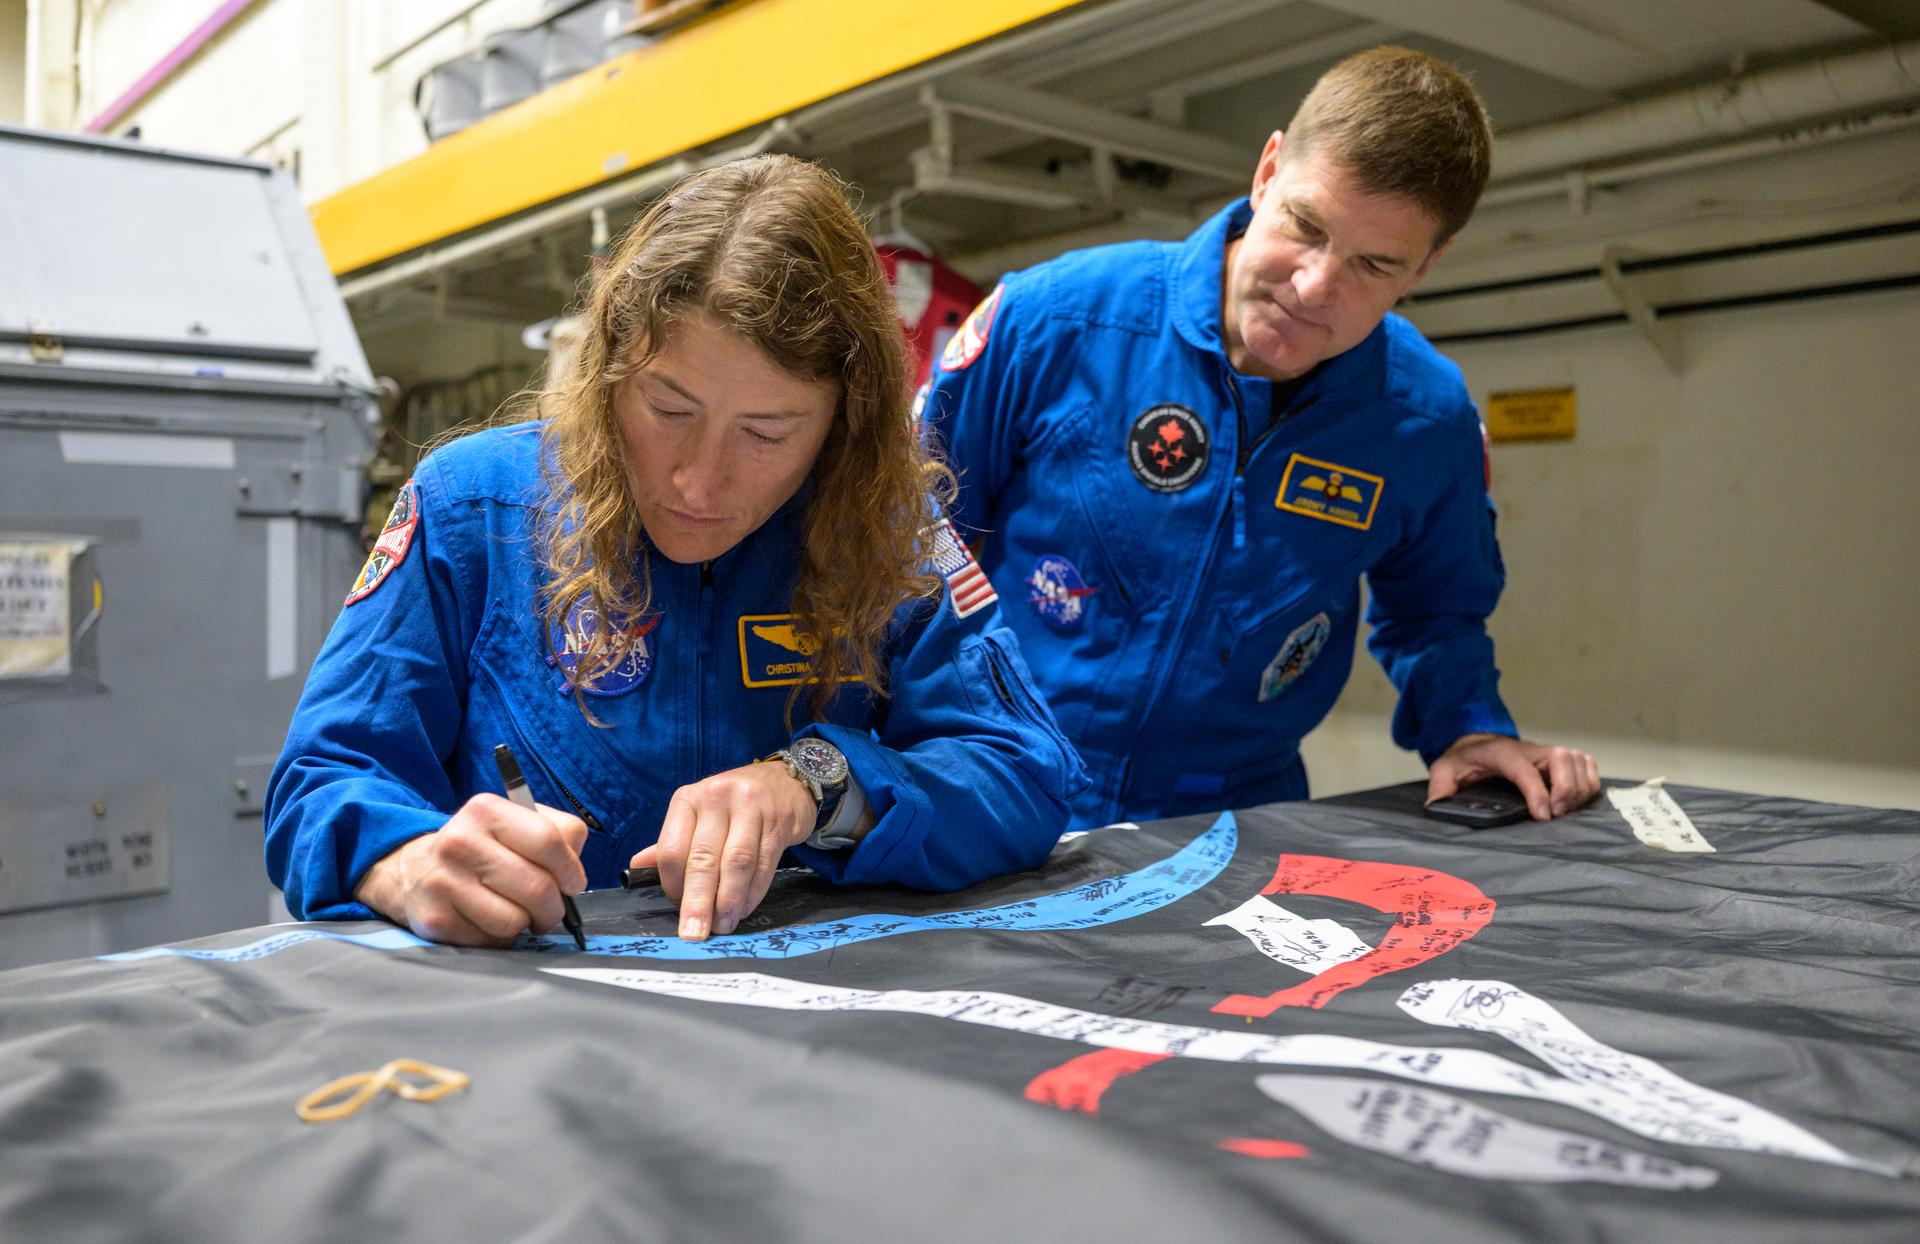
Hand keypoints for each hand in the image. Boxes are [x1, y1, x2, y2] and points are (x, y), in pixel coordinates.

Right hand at [353, 793, 586, 946]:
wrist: (416, 869)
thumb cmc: (485, 848)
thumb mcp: (518, 824)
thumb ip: (559, 835)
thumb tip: (574, 875)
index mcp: (486, 810)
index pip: (547, 841)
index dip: (570, 869)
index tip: (573, 883)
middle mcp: (460, 841)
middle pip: (536, 887)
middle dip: (553, 907)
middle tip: (549, 909)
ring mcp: (443, 881)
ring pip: (514, 921)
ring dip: (524, 924)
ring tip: (513, 910)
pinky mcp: (435, 919)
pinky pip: (491, 941)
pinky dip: (499, 937)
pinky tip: (486, 920)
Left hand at [631, 761, 815, 940]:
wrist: (785, 781)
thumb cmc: (733, 806)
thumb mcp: (698, 815)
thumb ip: (673, 843)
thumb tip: (636, 868)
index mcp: (688, 800)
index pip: (672, 849)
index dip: (673, 885)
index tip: (678, 909)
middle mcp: (716, 798)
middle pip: (703, 858)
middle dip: (698, 901)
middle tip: (695, 932)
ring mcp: (750, 807)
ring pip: (736, 862)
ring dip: (728, 900)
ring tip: (724, 925)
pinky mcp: (778, 821)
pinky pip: (764, 863)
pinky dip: (753, 892)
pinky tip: (745, 908)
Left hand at [1427, 733, 1599, 820]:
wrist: (1475, 742)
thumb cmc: (1464, 759)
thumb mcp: (1444, 770)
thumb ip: (1440, 788)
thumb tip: (1437, 807)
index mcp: (1501, 752)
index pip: (1524, 769)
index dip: (1537, 793)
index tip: (1544, 817)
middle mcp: (1528, 749)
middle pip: (1562, 759)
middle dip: (1565, 789)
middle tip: (1555, 816)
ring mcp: (1546, 752)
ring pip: (1578, 761)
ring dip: (1578, 788)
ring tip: (1563, 811)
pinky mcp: (1560, 758)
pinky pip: (1587, 764)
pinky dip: (1589, 781)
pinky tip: (1575, 800)